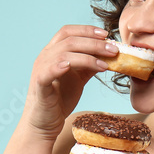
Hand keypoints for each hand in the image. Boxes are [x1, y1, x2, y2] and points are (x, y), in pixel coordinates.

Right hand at [23, 25, 118, 139]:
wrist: (44, 123)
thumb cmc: (60, 99)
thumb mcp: (78, 78)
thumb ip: (90, 65)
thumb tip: (109, 55)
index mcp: (53, 52)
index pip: (68, 32)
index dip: (87, 30)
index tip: (106, 34)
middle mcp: (45, 57)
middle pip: (69, 40)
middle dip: (94, 43)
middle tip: (113, 49)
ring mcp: (41, 69)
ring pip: (63, 54)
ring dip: (87, 57)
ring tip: (105, 65)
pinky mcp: (40, 84)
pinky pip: (48, 71)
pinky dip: (60, 66)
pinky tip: (72, 66)